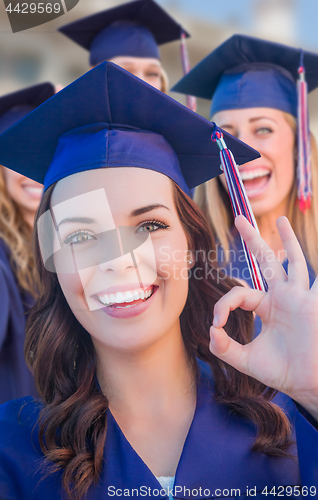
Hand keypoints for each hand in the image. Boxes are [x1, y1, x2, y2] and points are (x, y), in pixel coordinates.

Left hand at [209, 215, 317, 420]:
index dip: (223, 304)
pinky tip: (314, 247)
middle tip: (238, 220)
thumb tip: (210, 332)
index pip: (240, 293)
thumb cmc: (281, 372)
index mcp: (267, 307)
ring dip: (287, 241)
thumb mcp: (246, 360)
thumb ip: (224, 348)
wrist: (306, 384)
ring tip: (280, 220)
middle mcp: (283, 298)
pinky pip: (317, 281)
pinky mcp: (311, 303)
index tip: (216, 324)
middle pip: (266, 262)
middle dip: (252, 241)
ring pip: (293, 262)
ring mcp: (299, 298)